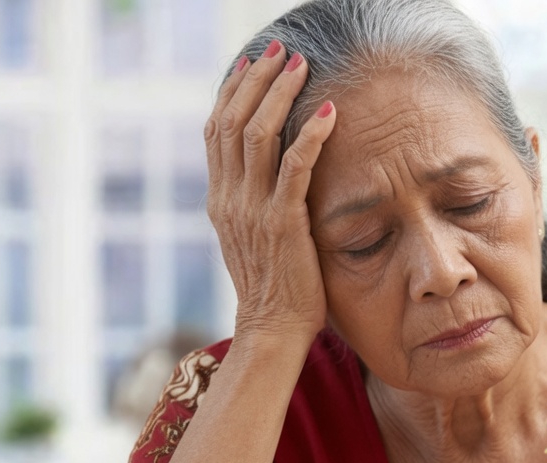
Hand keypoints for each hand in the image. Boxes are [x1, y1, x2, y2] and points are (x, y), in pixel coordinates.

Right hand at [204, 41, 336, 342]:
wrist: (272, 330)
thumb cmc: (275, 288)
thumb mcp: (254, 238)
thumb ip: (255, 203)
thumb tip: (268, 174)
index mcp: (220, 199)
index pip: (217, 130)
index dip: (233, 91)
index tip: (252, 62)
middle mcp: (229, 198)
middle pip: (233, 120)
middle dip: (256, 79)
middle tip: (280, 49)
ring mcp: (253, 210)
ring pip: (258, 134)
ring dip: (280, 94)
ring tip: (302, 66)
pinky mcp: (283, 223)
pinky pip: (294, 167)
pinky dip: (311, 135)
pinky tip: (329, 113)